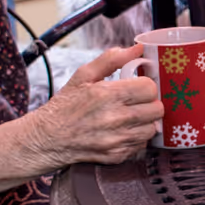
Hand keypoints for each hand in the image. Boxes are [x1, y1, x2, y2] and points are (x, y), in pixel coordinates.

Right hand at [23, 45, 161, 168]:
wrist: (47, 139)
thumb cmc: (65, 106)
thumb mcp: (83, 76)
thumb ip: (112, 59)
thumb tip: (137, 48)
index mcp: (107, 95)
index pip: (150, 88)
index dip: (146, 85)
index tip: (138, 86)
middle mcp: (115, 119)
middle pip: (157, 109)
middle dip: (149, 103)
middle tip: (137, 101)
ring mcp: (117, 140)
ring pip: (152, 128)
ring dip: (145, 121)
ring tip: (130, 116)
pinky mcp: (117, 156)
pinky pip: (141, 145)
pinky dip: (136, 137)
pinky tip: (122, 131)